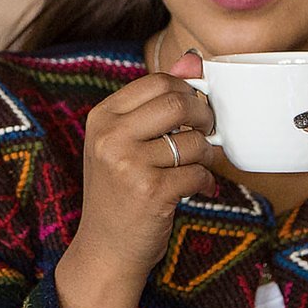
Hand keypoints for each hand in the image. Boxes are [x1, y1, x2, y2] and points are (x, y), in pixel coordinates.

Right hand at [53, 49, 217, 307]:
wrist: (106, 249)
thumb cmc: (120, 192)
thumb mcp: (125, 142)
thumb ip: (156, 100)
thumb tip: (193, 58)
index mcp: (101, 117)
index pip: (157, 81)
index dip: (186, 93)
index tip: (191, 113)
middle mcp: (110, 136)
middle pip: (177, 102)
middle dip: (202, 117)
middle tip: (202, 135)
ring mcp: (128, 164)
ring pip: (193, 139)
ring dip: (206, 154)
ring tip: (196, 167)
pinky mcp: (150, 191)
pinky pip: (198, 172)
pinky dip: (205, 182)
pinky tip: (196, 190)